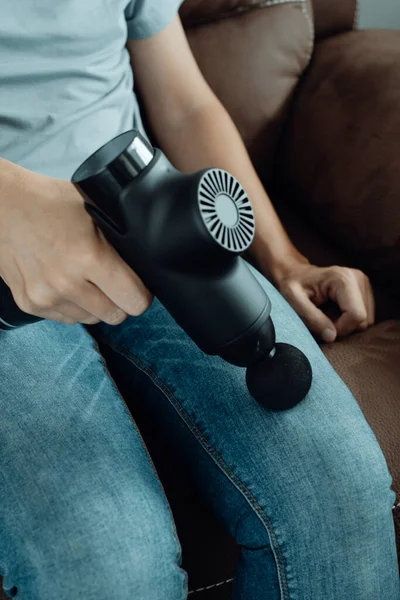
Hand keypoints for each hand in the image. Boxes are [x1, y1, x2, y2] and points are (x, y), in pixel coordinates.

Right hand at [0, 159, 151, 324]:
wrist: (0, 206)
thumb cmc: (49, 201)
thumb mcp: (94, 207)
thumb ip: (121, 234)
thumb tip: (147, 254)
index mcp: (88, 257)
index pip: (134, 301)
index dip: (142, 294)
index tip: (139, 286)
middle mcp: (66, 283)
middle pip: (116, 316)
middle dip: (121, 301)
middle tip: (115, 281)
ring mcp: (45, 297)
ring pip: (92, 320)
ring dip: (97, 305)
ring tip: (87, 278)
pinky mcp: (30, 305)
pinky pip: (68, 319)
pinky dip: (73, 306)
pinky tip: (67, 282)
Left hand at [274, 262, 374, 342]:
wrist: (295, 273)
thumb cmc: (292, 284)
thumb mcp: (293, 300)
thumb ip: (311, 318)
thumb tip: (332, 336)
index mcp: (343, 278)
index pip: (357, 316)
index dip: (340, 328)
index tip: (322, 326)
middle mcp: (358, 278)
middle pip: (363, 320)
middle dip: (342, 327)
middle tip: (322, 318)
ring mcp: (364, 284)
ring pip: (365, 321)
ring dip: (345, 324)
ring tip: (327, 313)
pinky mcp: (365, 291)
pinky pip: (364, 318)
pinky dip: (348, 320)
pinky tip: (334, 311)